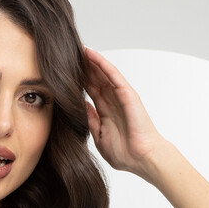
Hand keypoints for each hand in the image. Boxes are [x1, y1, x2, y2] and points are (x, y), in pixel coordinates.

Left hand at [82, 45, 169, 180]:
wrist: (142, 159)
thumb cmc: (126, 154)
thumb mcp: (100, 137)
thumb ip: (91, 121)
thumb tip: (82, 106)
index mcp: (106, 112)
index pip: (91, 91)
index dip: (80, 80)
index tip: (66, 72)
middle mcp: (113, 101)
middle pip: (96, 79)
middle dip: (84, 67)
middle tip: (69, 53)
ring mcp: (120, 96)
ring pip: (103, 73)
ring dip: (91, 61)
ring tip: (78, 48)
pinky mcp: (127, 94)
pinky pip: (113, 75)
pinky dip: (102, 64)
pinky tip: (91, 54)